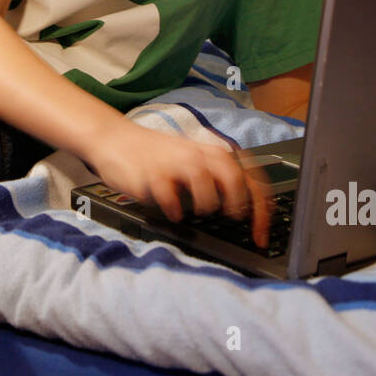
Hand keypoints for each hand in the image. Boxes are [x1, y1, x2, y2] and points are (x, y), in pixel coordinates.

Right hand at [81, 119, 273, 248]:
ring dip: (206, 201)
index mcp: (209, 153)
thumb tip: (242, 210)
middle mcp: (194, 155)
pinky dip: (173, 208)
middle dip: (238, 202)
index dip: (261, 209)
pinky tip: (172, 213)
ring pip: (201, 178)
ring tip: (199, 210)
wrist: (115, 139)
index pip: (249, 178)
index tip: (260, 235)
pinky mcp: (149, 175)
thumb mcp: (190, 161)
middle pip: (231, 173)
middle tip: (233, 218)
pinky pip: (167, 194)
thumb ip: (214, 178)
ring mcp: (172, 163)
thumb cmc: (156, 156)